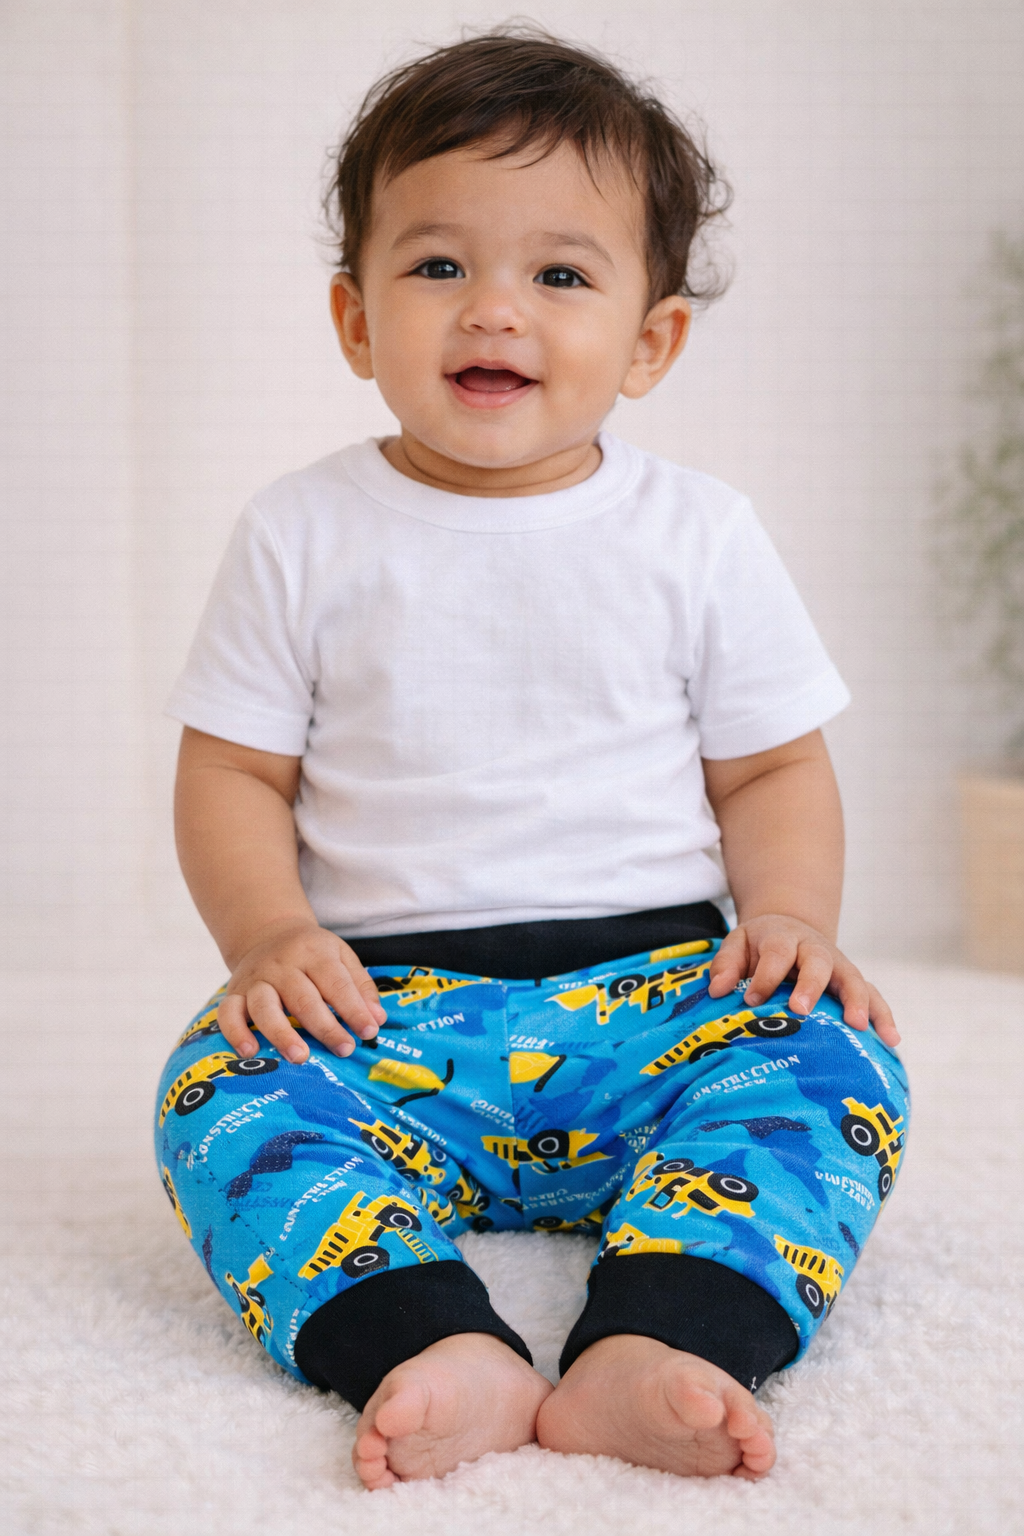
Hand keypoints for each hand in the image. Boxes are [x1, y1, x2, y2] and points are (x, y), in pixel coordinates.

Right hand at [217, 920, 385, 1063]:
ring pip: (265, 1006)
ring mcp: (256, 979)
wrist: (268, 933)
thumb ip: (360, 987)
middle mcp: (282, 965)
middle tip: (344, 1049)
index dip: (354, 1009)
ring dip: (282, 1033)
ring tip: (300, 1057)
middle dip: (325, 1027)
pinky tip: (249, 1052)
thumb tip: (377, 1020)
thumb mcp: (341, 957)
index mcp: (314, 953)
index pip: (336, 983)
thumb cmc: (312, 954)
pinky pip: (228, 1012)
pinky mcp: (234, 992)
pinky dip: (236, 1033)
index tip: (369, 1032)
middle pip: (303, 998)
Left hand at [706, 913, 899, 1047]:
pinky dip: (884, 1016)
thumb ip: (726, 964)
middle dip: (811, 985)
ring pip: (853, 979)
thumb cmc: (759, 946)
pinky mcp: (853, 982)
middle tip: (802, 1009)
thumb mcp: (738, 944)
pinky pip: (874, 996)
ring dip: (858, 1001)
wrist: (791, 928)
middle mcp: (814, 949)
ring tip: (859, 1026)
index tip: (751, 1000)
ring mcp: (838, 966)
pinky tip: (892, 1040)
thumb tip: (717, 990)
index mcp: (783, 938)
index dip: (765, 976)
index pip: (777, 953)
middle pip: (817, 962)